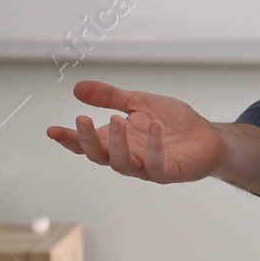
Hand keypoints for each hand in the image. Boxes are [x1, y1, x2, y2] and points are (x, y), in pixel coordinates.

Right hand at [46, 80, 225, 183]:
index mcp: (117, 141)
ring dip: (118, 143)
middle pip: (99, 156)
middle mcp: (128, 157)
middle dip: (88, 140)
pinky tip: (154, 126)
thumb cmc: (173, 123)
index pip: (87, 144)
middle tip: (82, 119)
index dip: (69, 139)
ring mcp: (147, 167)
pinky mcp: (169, 172)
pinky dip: (154, 146)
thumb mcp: (139, 103)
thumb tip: (76, 88)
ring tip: (117, 120)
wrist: (208, 137)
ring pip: (123, 164)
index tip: (51, 130)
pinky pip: (157, 164)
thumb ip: (110, 97)